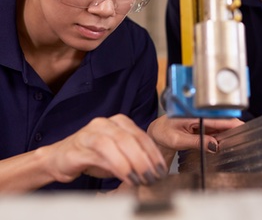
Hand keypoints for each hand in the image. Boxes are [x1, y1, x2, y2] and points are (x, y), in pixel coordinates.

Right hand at [41, 114, 167, 186]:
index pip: (142, 136)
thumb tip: (155, 170)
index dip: (154, 153)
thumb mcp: (118, 155)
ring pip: (118, 142)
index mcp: (120, 122)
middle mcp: (107, 123)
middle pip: (132, 138)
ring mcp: (92, 131)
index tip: (162, 169)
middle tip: (153, 176)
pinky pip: (102, 153)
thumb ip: (134, 157)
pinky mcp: (81, 144)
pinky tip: (125, 176)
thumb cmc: (92, 156)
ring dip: (133, 162)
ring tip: (141, 178)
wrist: (60, 158)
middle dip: (146, 159)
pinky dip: (117, 165)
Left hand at [147, 115, 243, 163]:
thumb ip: (196, 142)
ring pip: (220, 126)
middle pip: (222, 121)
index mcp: (194, 114)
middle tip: (240, 141)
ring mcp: (202, 119)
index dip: (232, 123)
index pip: (217, 118)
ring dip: (227, 134)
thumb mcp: (177, 140)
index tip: (243, 128)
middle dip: (232, 130)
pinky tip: (222, 143)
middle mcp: (200, 114)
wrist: (157, 132)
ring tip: (232, 143)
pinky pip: (215, 130)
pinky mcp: (202, 124)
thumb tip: (214, 146)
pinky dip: (220, 137)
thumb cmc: (163, 132)